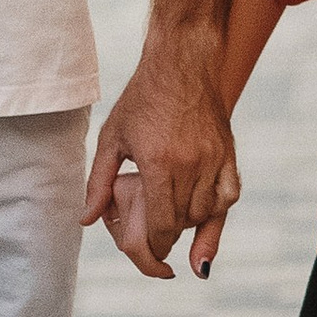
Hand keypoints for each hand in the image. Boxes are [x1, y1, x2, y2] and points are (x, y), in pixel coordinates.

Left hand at [84, 33, 238, 282]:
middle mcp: (190, 164)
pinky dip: (217, 211)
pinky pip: (229, 195)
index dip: (155, 246)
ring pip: (207, 212)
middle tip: (157, 243)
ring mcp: (213, 159)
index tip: (151, 254)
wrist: (181, 63)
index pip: (162, 224)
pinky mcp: (228, 153)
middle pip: (183, 222)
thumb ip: (99, 183)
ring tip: (174, 222)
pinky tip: (206, 217)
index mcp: (158, 163)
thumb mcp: (112, 138)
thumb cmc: (142, 98)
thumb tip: (87, 220)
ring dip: (190, 225)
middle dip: (169, 239)